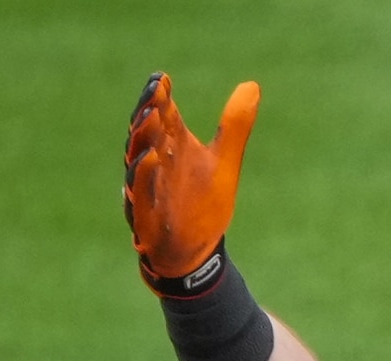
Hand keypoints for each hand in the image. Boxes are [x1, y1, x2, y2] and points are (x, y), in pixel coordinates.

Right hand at [123, 72, 259, 293]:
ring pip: (138, 158)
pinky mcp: (146, 215)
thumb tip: (253, 85)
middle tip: (155, 91)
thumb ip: (234, 126)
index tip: (163, 78)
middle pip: (146, 132)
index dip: (160, 96)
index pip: (162, 115)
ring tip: (151, 115)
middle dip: (147, 111)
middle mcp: (155, 164)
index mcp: (171, 146)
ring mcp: (148, 188)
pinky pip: (141, 192)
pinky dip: (145, 175)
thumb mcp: (224, 162)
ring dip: (143, 137)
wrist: (196, 251)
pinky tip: (152, 157)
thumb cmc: (204, 203)